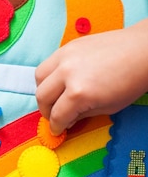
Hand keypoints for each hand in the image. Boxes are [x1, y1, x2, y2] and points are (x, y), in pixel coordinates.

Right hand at [35, 19, 147, 134]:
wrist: (142, 51)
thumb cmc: (131, 80)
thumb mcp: (108, 107)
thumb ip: (82, 114)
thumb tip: (67, 119)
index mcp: (79, 93)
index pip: (57, 115)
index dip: (56, 127)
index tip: (57, 130)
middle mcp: (67, 74)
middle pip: (42, 97)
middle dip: (46, 111)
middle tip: (54, 116)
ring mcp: (65, 57)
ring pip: (39, 77)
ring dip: (44, 91)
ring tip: (54, 97)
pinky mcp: (68, 46)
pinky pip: (48, 63)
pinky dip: (50, 75)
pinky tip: (61, 81)